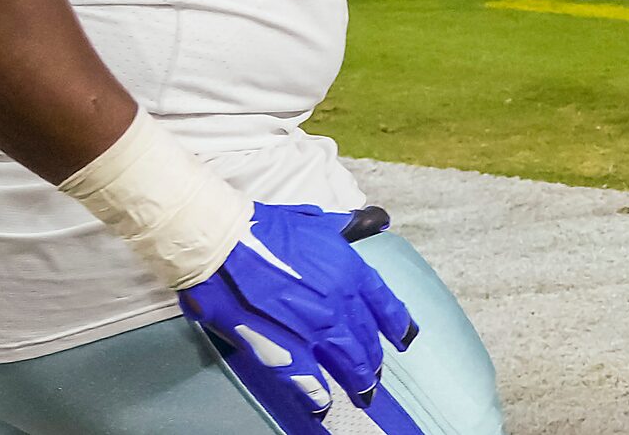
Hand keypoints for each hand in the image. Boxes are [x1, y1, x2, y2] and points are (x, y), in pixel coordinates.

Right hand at [178, 205, 416, 422]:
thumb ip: (350, 226)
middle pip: (367, 340)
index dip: (398, 325)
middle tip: (373, 373)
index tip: (404, 339)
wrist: (224, 246)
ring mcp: (315, 331)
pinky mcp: (286, 352)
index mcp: (350, 270)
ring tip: (364, 395)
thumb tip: (379, 220)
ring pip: (349, 364)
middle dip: (373, 360)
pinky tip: (322, 409)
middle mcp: (341, 304)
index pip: (386, 304)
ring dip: (358, 382)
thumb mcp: (317, 220)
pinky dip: (318, 399)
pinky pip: (311, 384)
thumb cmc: (265, 228)